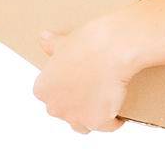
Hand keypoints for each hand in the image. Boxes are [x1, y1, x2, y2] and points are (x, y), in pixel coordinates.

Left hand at [32, 19, 136, 134]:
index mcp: (42, 89)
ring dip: (93, 118)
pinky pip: (108, 126)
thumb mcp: (65, 41)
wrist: (112, 49)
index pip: (52, 96)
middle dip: (78, 106)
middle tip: (95, 90)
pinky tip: (121, 112)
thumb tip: (43, 38)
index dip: (68, 90)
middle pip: (65, 113)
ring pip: (83, 125)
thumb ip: (53, 45)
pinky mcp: (97, 122)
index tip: (81, 82)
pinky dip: (115, 121)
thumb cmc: (89, 42)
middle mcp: (54, 107)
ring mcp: (75, 117)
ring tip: (107, 104)